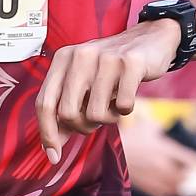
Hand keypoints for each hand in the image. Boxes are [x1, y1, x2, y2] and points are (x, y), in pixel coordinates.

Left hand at [36, 18, 180, 166]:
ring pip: (95, 114)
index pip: (44, 102)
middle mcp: (80, 55)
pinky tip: (128, 95)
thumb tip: (51, 148)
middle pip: (68, 114)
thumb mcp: (84, 83)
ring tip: (114, 102)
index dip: (47, 133)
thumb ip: (66, 111)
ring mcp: (105, 58)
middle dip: (83, 126)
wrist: (150, 40)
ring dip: (108, 118)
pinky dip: (126, 110)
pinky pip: (122, 107)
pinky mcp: (130, 63)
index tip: (53, 156)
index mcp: (63, 59)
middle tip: (96, 118)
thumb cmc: (112, 68)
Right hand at [119, 110, 195, 195]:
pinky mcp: (144, 185)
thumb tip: (165, 126)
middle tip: (188, 171)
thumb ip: (159, 126)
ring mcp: (153, 177)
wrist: (109, 151)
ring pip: (174, 188)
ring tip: (179, 181)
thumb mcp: (146, 125)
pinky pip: (162, 195)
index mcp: (164, 148)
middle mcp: (161, 164)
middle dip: (188, 175)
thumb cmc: (129, 136)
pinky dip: (168, 192)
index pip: (190, 159)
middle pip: (184, 177)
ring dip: (179, 185)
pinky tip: (166, 187)